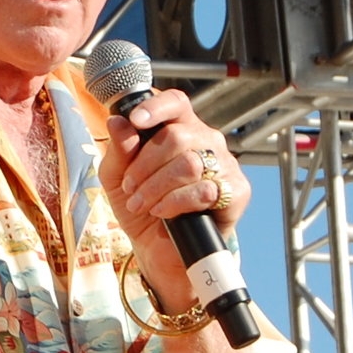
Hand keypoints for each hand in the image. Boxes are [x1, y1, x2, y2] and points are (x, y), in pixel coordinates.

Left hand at [99, 88, 247, 303]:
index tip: (136, 121)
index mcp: (180, 128)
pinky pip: (205, 190)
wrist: (159, 249)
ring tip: (142, 203)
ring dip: (156, 186)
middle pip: (176, 136)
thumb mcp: (117, 177)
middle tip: (131, 187)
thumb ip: (118, 150)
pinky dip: (176, 203)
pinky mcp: (236, 192)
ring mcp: (224, 165)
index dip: (156, 107)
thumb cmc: (141, 207)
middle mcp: (206, 141)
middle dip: (144, 165)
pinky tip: (163, 212)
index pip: (176, 103)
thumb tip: (117, 122)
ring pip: (189, 163)